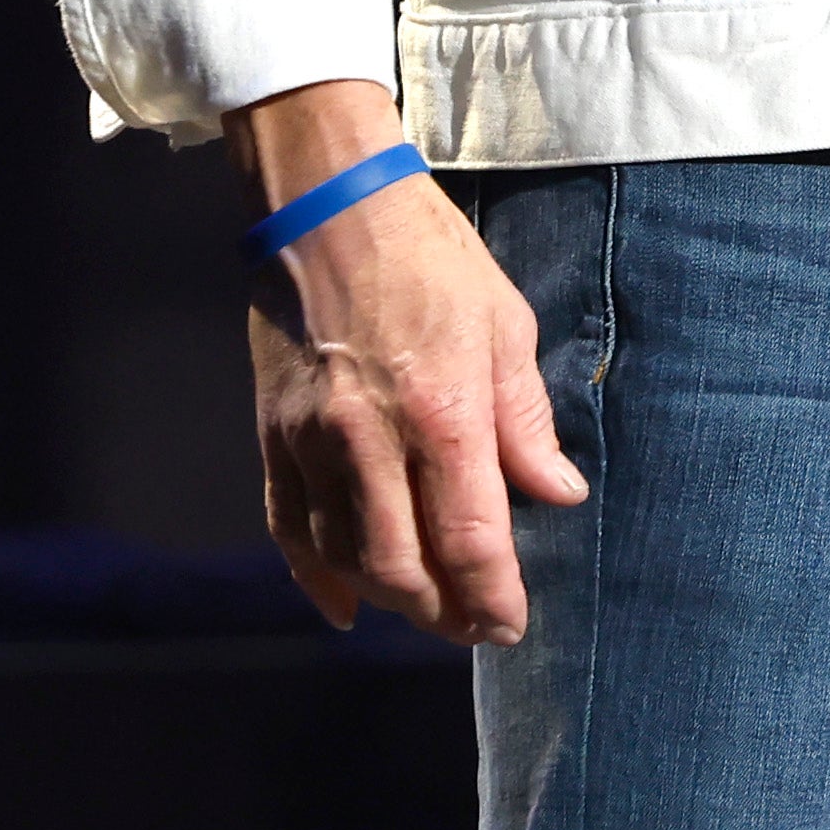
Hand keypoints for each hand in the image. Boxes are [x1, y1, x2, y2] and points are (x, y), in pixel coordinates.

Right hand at [234, 81, 583, 643]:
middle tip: (476, 624)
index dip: (494, 597)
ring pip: (346, 560)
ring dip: (391, 599)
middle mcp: (370, 439)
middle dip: (445, 614)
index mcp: (441, 410)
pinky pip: (288, 530)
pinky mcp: (272, 436)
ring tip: (429, 606)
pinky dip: (318, 578)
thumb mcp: (503, 324)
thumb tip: (557, 494)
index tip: (513, 625)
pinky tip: (348, 605)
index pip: (470, 539)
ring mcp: (311, 442)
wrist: (326, 204)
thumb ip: (526, 421)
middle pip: (403, 570)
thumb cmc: (428, 255)